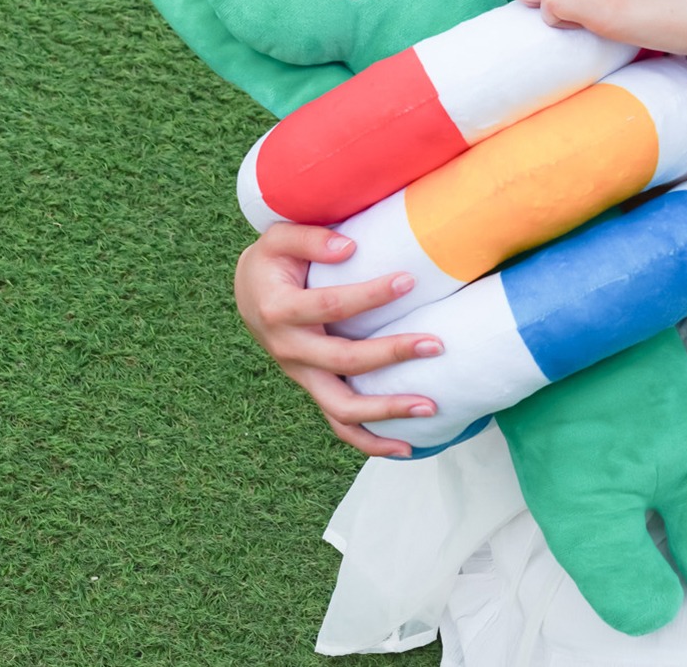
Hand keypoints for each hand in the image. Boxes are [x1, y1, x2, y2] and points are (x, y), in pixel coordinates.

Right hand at [234, 223, 444, 457]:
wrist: (251, 293)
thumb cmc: (273, 261)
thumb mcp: (278, 238)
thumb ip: (309, 239)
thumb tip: (349, 249)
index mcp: (280, 311)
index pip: (331, 305)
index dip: (371, 295)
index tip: (409, 281)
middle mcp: (289, 350)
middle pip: (343, 361)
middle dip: (391, 354)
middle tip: (435, 344)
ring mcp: (301, 375)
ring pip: (341, 408)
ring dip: (386, 411)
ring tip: (431, 406)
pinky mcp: (313, 388)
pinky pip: (339, 424)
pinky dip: (370, 442)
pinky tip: (406, 447)